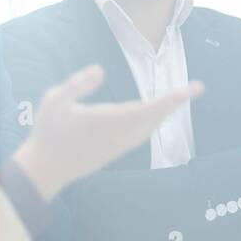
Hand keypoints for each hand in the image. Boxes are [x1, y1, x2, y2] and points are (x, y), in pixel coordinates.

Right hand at [13, 65, 202, 200]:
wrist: (45, 169)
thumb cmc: (47, 133)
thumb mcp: (53, 101)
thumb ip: (77, 84)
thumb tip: (100, 70)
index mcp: (109, 121)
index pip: (149, 108)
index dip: (173, 99)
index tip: (193, 90)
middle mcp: (120, 136)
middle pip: (155, 118)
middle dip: (174, 103)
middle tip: (195, 89)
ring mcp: (119, 147)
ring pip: (150, 128)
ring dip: (164, 113)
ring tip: (178, 98)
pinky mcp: (115, 152)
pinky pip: (141, 136)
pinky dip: (152, 123)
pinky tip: (154, 116)